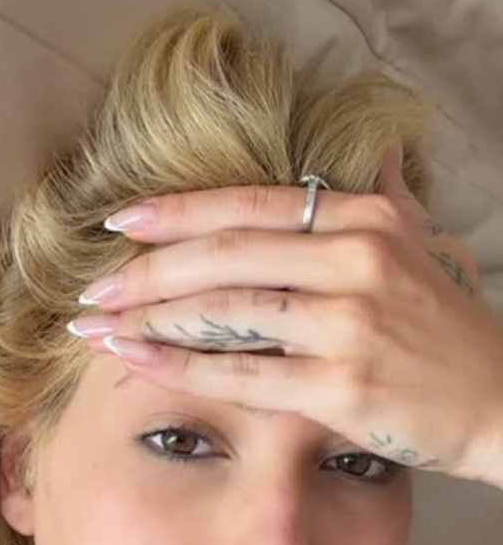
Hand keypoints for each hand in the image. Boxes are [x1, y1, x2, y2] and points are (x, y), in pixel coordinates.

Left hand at [67, 142, 502, 487]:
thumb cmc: (450, 332)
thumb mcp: (425, 249)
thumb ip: (389, 204)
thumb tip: (377, 159)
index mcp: (366, 221)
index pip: (249, 206)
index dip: (175, 213)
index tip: (119, 224)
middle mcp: (356, 260)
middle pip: (222, 255)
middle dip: (145, 271)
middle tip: (93, 287)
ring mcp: (348, 323)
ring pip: (222, 311)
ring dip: (147, 317)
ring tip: (95, 326)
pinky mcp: (339, 385)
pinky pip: (237, 373)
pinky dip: (176, 365)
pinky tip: (134, 359)